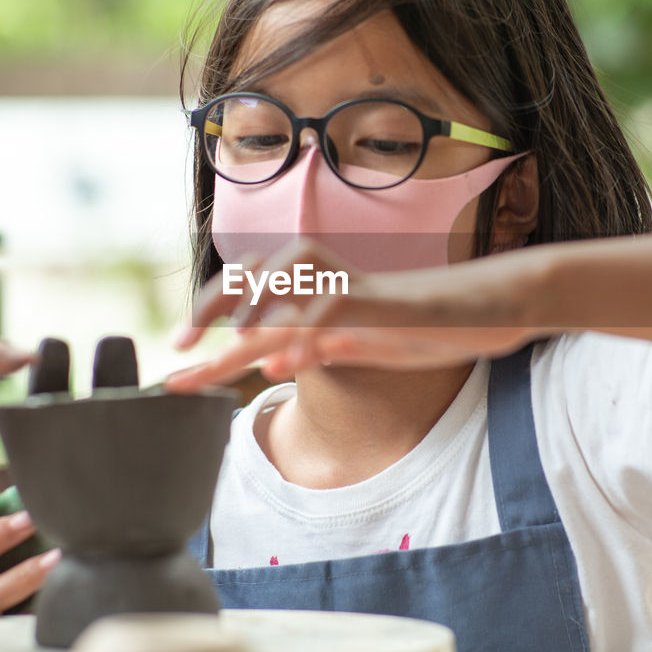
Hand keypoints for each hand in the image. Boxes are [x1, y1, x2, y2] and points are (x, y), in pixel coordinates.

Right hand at [0, 485, 58, 617]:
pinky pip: (8, 630)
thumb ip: (18, 527)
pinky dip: (30, 611)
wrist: (52, 633)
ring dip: (18, 576)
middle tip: (31, 519)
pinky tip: (57, 595)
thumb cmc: (38, 573)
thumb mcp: (17, 550)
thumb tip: (41, 494)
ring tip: (55, 557)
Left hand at [165, 240, 547, 390]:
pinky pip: (333, 324)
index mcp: (312, 286)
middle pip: (253, 290)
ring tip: (213, 366)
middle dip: (209, 317)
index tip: (181, 346)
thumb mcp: (352, 337)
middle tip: (178, 351)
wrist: (473, 306)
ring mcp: (348, 295)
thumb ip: (310, 342)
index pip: (248, 286)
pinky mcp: (377, 311)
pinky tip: (279, 368)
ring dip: (245, 338)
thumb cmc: (411, 324)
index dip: (209, 311)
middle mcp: (323, 282)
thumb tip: (267, 360)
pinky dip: (305, 345)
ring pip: (286, 309)